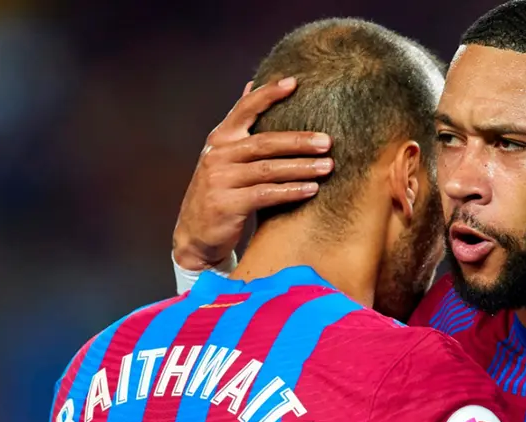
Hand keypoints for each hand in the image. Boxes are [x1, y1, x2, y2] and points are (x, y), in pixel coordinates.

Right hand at [172, 77, 334, 269]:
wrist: (196, 235)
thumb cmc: (222, 191)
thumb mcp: (225, 155)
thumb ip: (240, 125)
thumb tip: (251, 84)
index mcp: (220, 139)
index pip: (244, 110)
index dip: (268, 94)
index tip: (294, 83)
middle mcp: (218, 155)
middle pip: (265, 142)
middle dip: (299, 141)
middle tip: (328, 142)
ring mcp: (220, 180)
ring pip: (268, 169)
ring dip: (302, 168)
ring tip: (328, 167)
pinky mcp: (226, 204)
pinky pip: (265, 195)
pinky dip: (291, 192)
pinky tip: (312, 190)